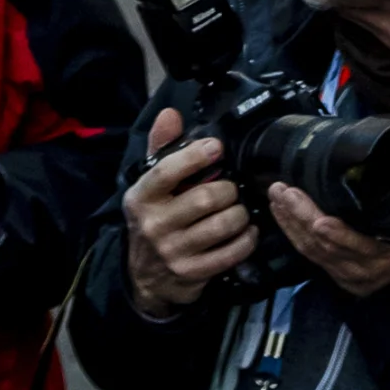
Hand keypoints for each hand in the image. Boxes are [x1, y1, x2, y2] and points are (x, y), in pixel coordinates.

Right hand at [122, 109, 257, 316]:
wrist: (145, 276)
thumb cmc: (154, 219)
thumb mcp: (150, 185)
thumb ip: (161, 148)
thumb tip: (170, 114)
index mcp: (141, 197)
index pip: (168, 171)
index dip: (196, 155)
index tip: (216, 147)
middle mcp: (154, 224)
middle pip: (206, 198)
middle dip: (229, 190)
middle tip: (233, 190)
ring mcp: (173, 251)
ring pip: (222, 225)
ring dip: (240, 214)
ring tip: (240, 210)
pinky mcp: (192, 272)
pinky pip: (230, 253)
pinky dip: (246, 240)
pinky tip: (248, 232)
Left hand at [269, 183, 389, 298]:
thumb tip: (380, 170)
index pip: (361, 248)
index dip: (339, 236)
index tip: (320, 222)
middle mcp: (367, 270)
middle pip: (328, 247)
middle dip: (301, 218)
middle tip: (283, 191)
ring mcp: (349, 275)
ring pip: (313, 250)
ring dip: (290, 223)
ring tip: (277, 197)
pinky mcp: (336, 275)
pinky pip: (309, 254)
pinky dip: (293, 232)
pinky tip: (281, 214)